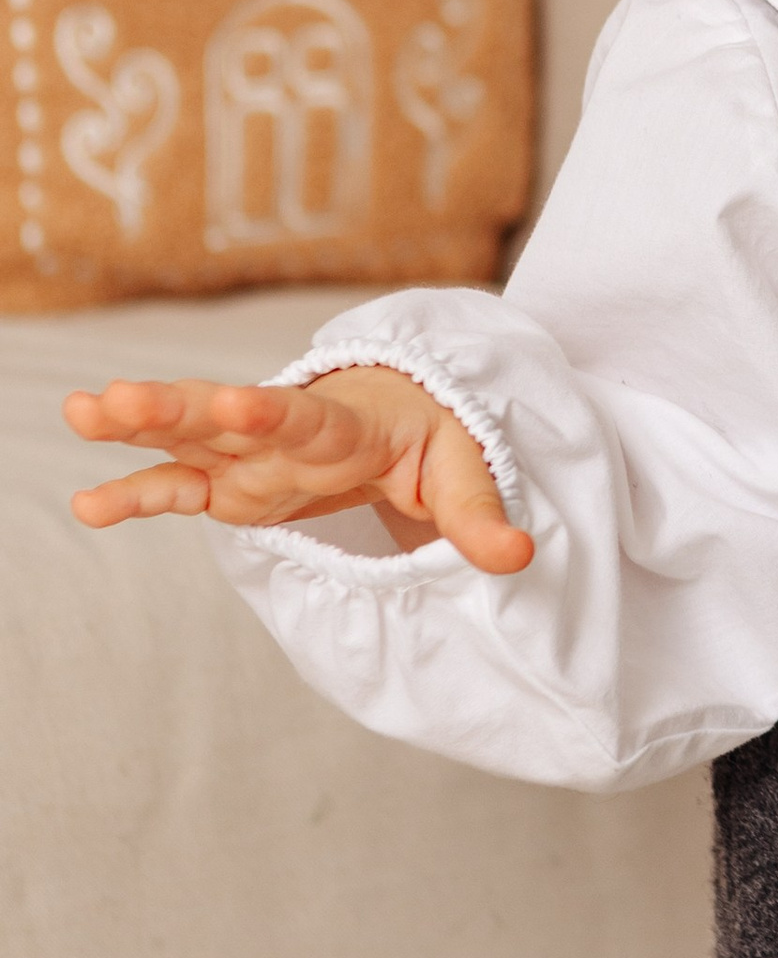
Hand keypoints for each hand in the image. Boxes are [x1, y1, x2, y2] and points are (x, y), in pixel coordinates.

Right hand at [62, 367, 533, 575]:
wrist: (410, 416)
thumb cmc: (438, 440)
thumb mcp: (468, 472)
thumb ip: (481, 518)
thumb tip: (517, 558)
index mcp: (346, 426)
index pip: (305, 419)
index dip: (272, 415)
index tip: (239, 406)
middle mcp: (285, 433)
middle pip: (223, 415)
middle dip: (174, 408)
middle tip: (115, 399)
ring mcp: (251, 456)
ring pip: (187, 438)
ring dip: (136, 430)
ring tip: (80, 413)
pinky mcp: (234, 483)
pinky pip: (180, 487)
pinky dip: (137, 492)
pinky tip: (89, 502)